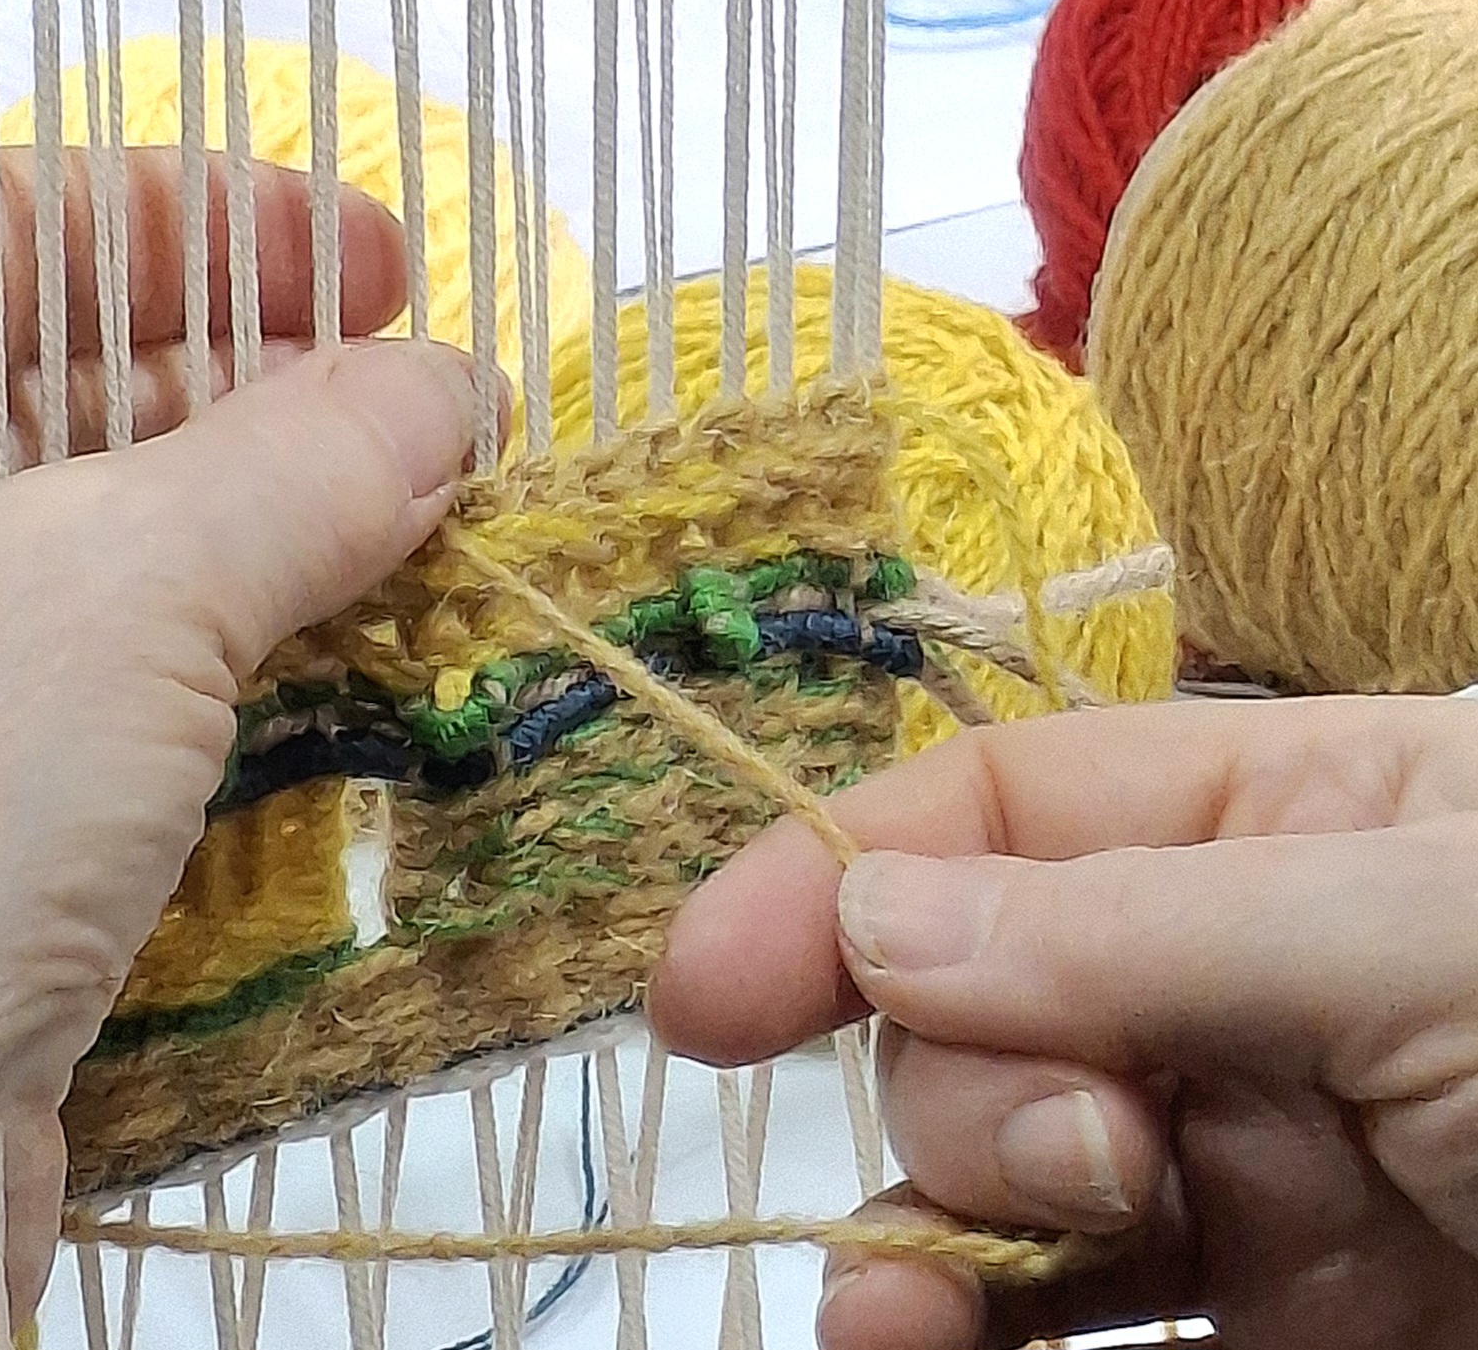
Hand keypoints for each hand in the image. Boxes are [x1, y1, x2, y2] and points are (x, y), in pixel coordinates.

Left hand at [0, 149, 485, 1347]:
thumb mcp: (139, 583)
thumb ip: (312, 457)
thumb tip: (449, 391)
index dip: (190, 213)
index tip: (368, 258)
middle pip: (24, 373)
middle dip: (235, 377)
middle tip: (408, 397)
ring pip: (46, 535)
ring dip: (229, 518)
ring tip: (401, 516)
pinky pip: (41, 670)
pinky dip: (177, 643)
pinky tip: (313, 646)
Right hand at [649, 698, 1477, 1348]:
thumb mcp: (1411, 937)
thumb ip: (1134, 927)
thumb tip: (862, 918)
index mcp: (1275, 817)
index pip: (998, 811)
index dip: (834, 876)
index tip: (701, 992)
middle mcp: (1227, 979)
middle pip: (973, 1001)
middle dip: (972, 1087)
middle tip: (1097, 1162)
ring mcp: (1244, 1166)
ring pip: (993, 1171)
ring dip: (927, 1229)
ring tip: (917, 1312)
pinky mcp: (1270, 1326)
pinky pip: (1063, 1324)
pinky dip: (969, 1336)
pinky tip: (920, 1349)